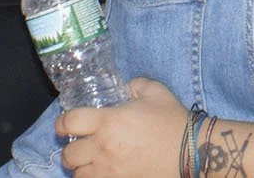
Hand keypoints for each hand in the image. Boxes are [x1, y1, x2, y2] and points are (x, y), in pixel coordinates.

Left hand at [57, 78, 187, 176]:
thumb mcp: (155, 91)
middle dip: (70, 150)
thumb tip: (127, 87)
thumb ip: (135, 84)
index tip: (63, 125)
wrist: (192, 152)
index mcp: (108, 122)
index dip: (61, 123)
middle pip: (68, 155)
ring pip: (79, 175)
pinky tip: (103, 172)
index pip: (69, 122)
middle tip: (78, 146)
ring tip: (89, 163)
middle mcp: (104, 148)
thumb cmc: (173, 120)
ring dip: (81, 168)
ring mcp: (111, 171)